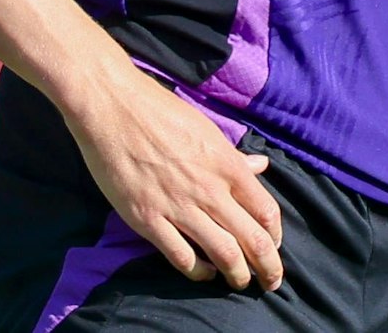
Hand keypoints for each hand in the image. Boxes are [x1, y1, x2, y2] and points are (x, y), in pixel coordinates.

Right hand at [61, 67, 284, 292]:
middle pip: (253, 241)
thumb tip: (262, 168)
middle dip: (268, 269)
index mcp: (226, 164)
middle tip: (270, 282)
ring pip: (224, 255)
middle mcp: (209, 189)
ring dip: (237, 276)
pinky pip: (182, 257)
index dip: (275, 237)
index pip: (267, 212)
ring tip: (239, 282)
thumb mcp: (205, 128)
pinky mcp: (148, 219)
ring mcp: (178, 206)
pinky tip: (203, 272)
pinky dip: (198, 272)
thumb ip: (234, 157)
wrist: (111, 106)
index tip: (273, 247)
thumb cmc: (158, 110)